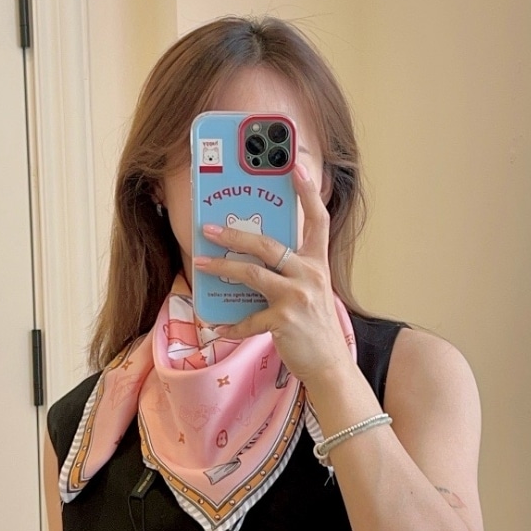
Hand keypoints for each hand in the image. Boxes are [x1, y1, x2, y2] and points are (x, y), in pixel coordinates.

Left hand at [193, 165, 353, 387]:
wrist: (330, 365)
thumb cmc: (315, 326)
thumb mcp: (311, 291)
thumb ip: (291, 270)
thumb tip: (252, 254)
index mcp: (318, 263)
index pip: (317, 219)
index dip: (307, 191)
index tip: (295, 165)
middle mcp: (310, 275)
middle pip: (269, 244)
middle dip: (235, 235)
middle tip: (208, 228)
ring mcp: (298, 297)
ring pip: (253, 273)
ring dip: (222, 267)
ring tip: (200, 262)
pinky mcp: (284, 321)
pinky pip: (248, 319)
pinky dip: (231, 324)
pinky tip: (218, 326)